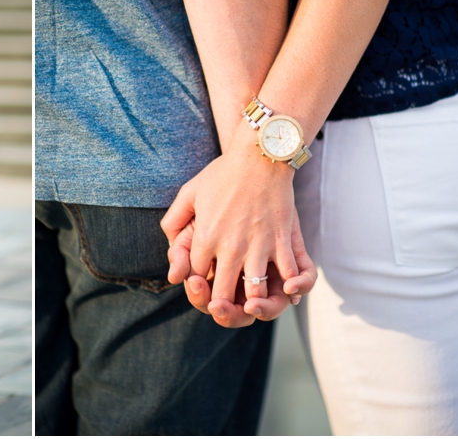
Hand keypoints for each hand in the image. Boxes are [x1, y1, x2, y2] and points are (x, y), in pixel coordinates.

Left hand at [162, 125, 314, 324]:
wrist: (260, 155)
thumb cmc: (223, 173)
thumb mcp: (189, 192)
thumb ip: (174, 220)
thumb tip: (170, 244)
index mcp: (205, 237)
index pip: (197, 277)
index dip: (201, 282)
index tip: (206, 278)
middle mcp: (230, 247)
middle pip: (221, 294)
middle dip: (222, 303)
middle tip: (225, 301)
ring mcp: (258, 245)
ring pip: (253, 294)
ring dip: (252, 301)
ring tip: (250, 300)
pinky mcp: (282, 241)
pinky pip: (287, 276)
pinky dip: (287, 287)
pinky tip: (283, 287)